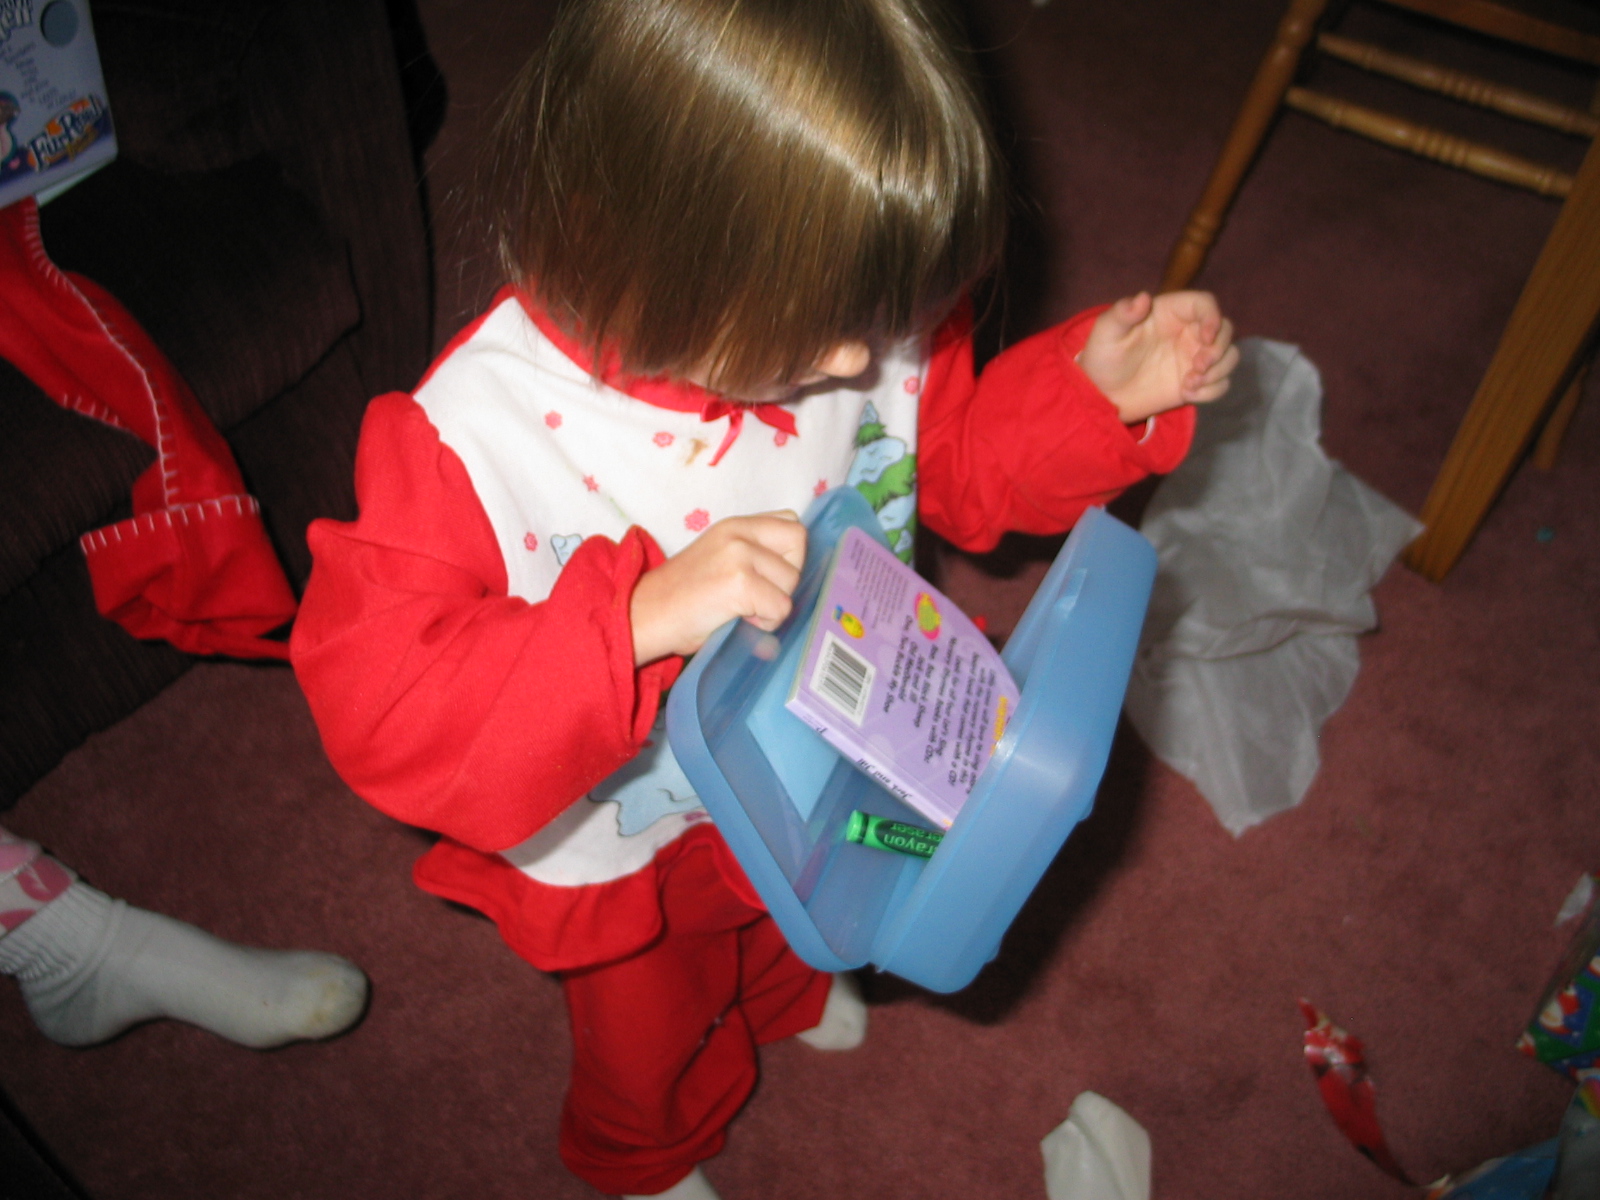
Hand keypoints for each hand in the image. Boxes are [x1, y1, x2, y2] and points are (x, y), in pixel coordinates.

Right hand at [630, 512, 807, 664]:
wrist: (644, 615)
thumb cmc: (680, 598)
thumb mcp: (718, 558)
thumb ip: (751, 553)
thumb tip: (795, 573)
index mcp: (733, 525)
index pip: (789, 522)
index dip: (788, 553)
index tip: (768, 576)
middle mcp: (737, 533)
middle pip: (798, 542)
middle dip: (788, 575)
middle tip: (761, 595)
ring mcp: (738, 555)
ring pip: (791, 580)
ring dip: (775, 603)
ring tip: (745, 611)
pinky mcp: (739, 583)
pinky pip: (780, 606)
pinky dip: (767, 621)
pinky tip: (742, 620)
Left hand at [1077, 291, 1238, 423]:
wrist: (1101, 395)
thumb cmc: (1102, 358)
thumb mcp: (1106, 333)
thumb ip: (1122, 313)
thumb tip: (1143, 297)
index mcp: (1170, 312)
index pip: (1205, 304)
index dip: (1213, 317)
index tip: (1206, 338)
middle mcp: (1187, 332)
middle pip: (1225, 330)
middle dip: (1219, 349)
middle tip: (1198, 367)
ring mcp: (1193, 357)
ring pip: (1228, 356)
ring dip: (1218, 371)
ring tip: (1189, 385)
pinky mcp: (1194, 381)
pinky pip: (1220, 383)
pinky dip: (1212, 391)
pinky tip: (1188, 394)